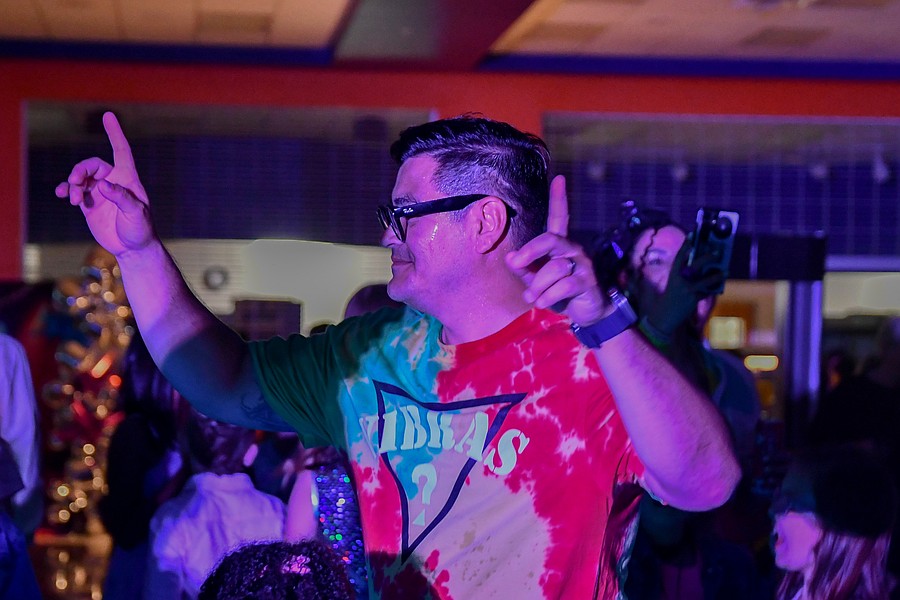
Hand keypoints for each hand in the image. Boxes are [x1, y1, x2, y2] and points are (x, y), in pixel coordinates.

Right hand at [54, 112, 154, 256]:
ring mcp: (99, 192)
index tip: (108, 115)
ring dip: (71, 184)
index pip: (121, 151)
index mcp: (127, 179)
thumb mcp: (136, 214)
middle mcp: (112, 182)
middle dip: (80, 170)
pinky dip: (65, 189)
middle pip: (92, 165)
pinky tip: (61, 194)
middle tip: (75, 182)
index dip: (115, 133)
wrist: (132, 248)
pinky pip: (73, 191)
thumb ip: (122, 198)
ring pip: (80, 177)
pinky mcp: (88, 204)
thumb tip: (103, 185)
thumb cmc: (140, 229)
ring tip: (71, 198)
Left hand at [504, 175, 607, 324]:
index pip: (560, 217)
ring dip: (539, 285)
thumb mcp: (536, 281)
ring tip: (533, 297)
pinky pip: (564, 285)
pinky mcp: (588, 282)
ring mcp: (582, 265)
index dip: (559, 199)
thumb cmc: (558, 293)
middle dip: (531, 251)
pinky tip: (542, 302)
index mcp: (559, 245)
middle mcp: (572, 249)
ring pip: (555, 268)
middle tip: (517, 263)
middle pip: (551, 240)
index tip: (559, 178)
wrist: (586, 314)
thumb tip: (511, 258)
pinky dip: (549, 296)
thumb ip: (524, 269)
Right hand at [637, 239, 724, 335]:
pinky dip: (713, 289)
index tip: (692, 234)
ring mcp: (687, 290)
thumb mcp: (673, 283)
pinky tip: (720, 286)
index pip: (680, 256)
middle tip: (717, 252)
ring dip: (717, 276)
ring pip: (705, 280)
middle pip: (695, 265)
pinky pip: (706, 293)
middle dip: (707, 257)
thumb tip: (700, 267)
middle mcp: (680, 280)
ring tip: (725, 271)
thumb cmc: (669, 297)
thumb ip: (684, 275)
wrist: (664, 315)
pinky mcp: (693, 299)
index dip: (686, 245)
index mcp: (673, 274)